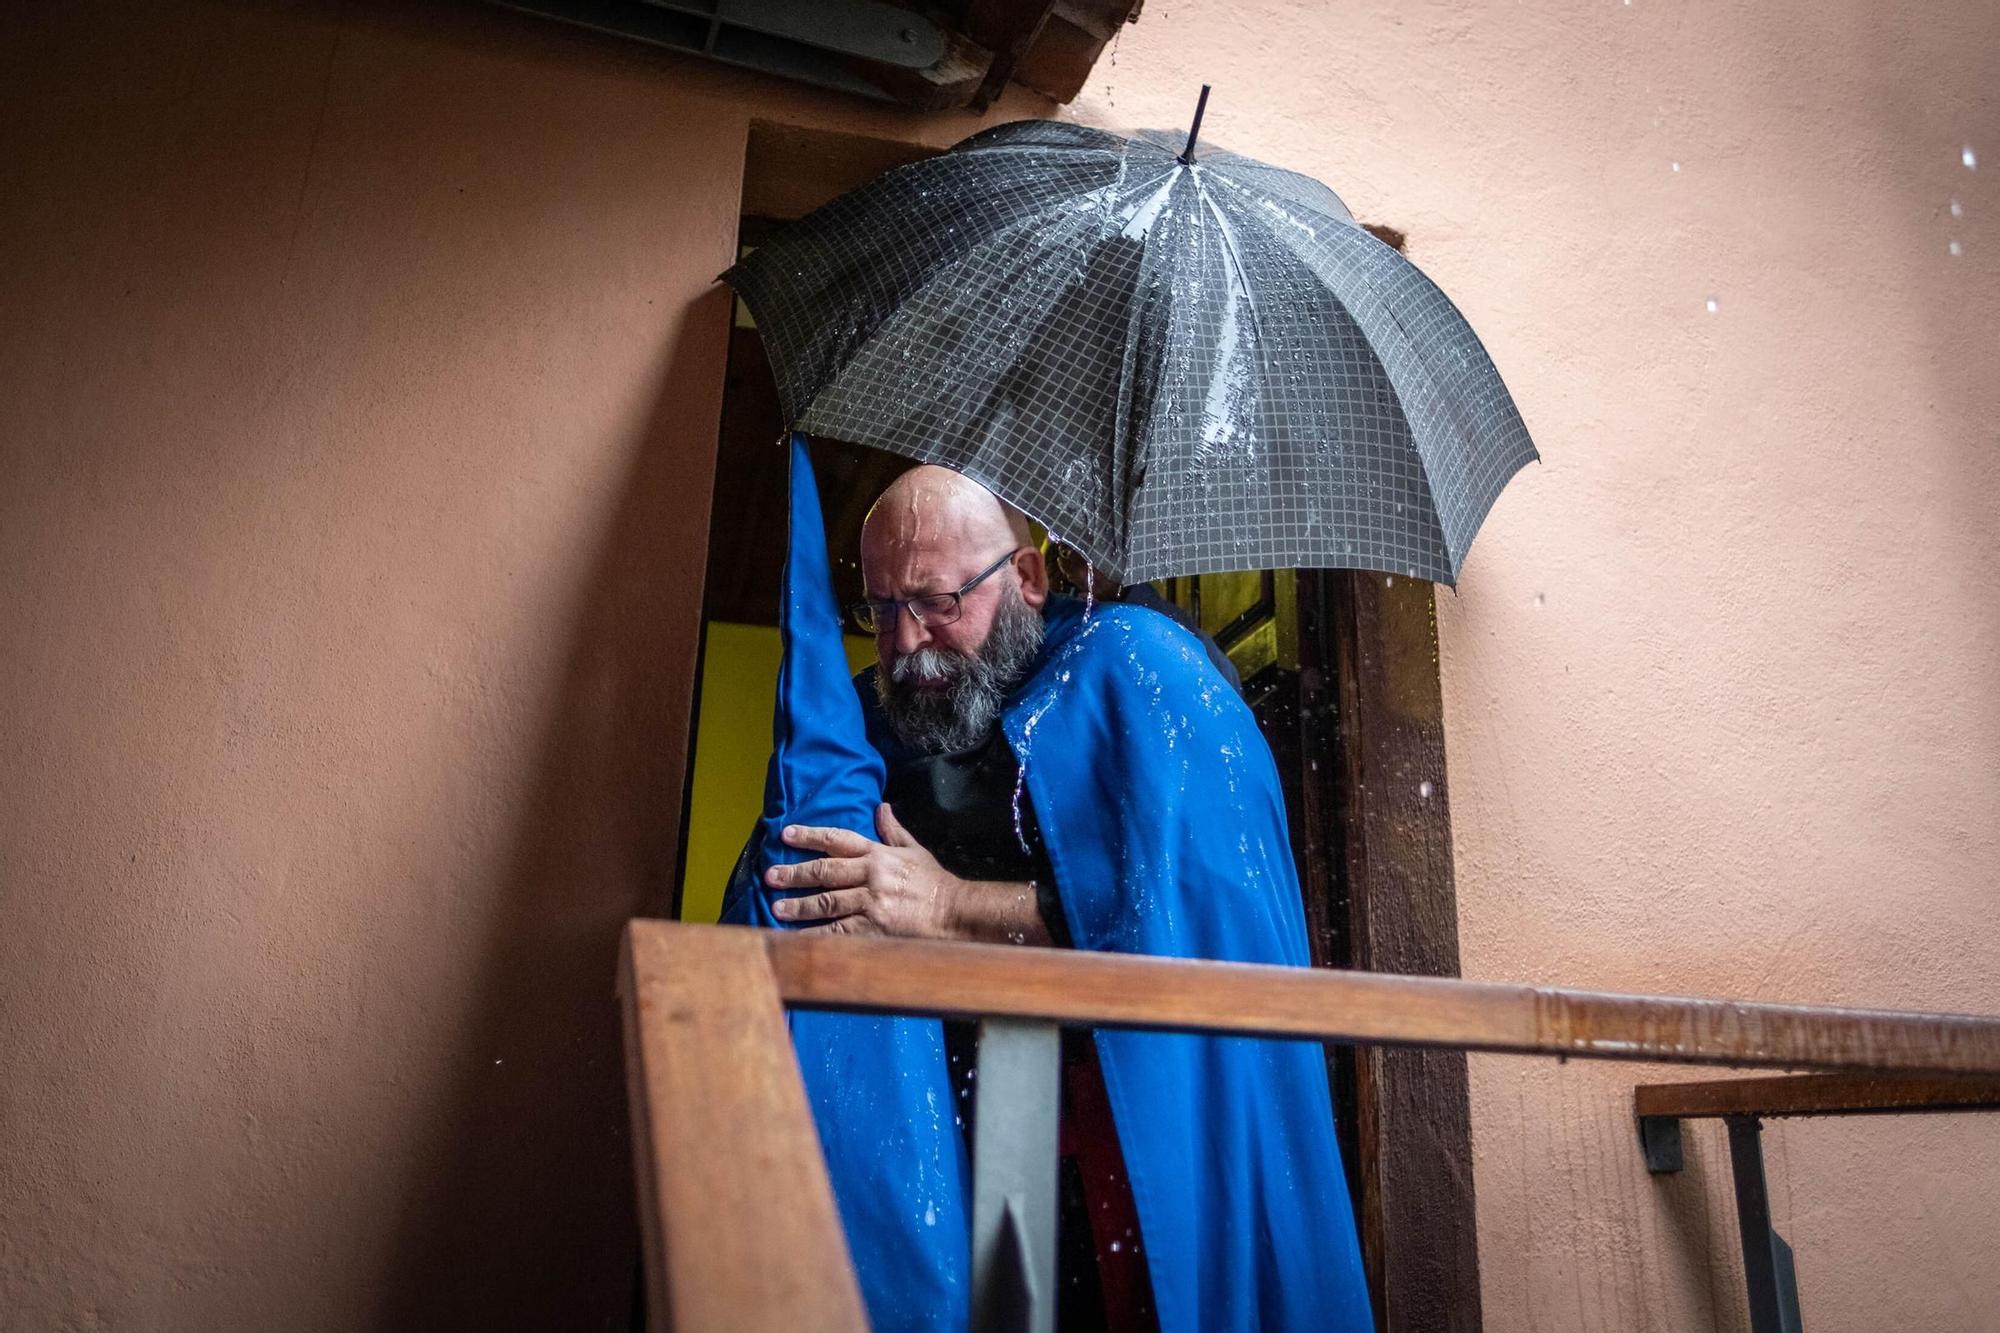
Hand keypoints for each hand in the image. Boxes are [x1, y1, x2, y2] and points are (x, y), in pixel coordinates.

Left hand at [766, 804, 964, 938]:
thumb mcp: (915, 850)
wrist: (954, 912)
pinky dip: (816, 934)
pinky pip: (838, 932)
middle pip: (824, 871)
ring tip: (776, 907)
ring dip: (799, 905)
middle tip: (770, 876)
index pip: (838, 839)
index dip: (810, 835)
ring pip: (826, 902)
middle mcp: (871, 875)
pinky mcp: (873, 928)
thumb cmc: (934, 882)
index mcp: (878, 854)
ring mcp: (870, 902)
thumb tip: (880, 807)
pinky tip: (798, 937)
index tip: (786, 834)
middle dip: (794, 873)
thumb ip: (893, 830)